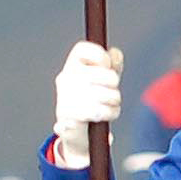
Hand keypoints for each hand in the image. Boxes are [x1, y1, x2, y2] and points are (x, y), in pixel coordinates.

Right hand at [53, 41, 125, 164]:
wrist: (75, 130)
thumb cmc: (92, 99)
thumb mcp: (104, 78)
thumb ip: (112, 63)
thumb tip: (115, 54)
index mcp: (72, 65)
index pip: (84, 49)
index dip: (101, 57)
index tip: (106, 66)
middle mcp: (65, 78)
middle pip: (103, 73)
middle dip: (113, 83)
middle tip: (111, 90)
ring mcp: (65, 97)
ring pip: (105, 94)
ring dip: (114, 100)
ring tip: (110, 104)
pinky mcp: (70, 116)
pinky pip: (100, 111)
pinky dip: (109, 113)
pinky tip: (105, 114)